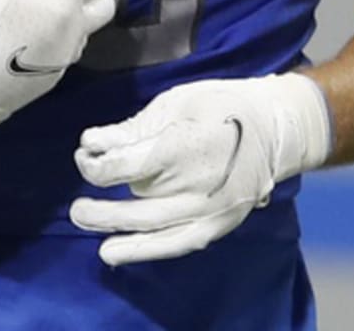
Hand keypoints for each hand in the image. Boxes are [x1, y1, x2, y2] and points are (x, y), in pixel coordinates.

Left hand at [70, 73, 331, 264]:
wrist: (276, 128)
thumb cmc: (224, 104)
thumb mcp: (178, 101)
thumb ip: (137, 127)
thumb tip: (92, 143)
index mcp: (188, 145)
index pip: (128, 166)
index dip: (99, 165)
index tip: (83, 154)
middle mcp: (197, 184)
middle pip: (136, 195)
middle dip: (101, 193)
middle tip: (76, 197)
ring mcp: (209, 210)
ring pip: (148, 223)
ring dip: (111, 223)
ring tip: (82, 217)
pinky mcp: (216, 226)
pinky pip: (172, 244)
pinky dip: (141, 250)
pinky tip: (111, 252)